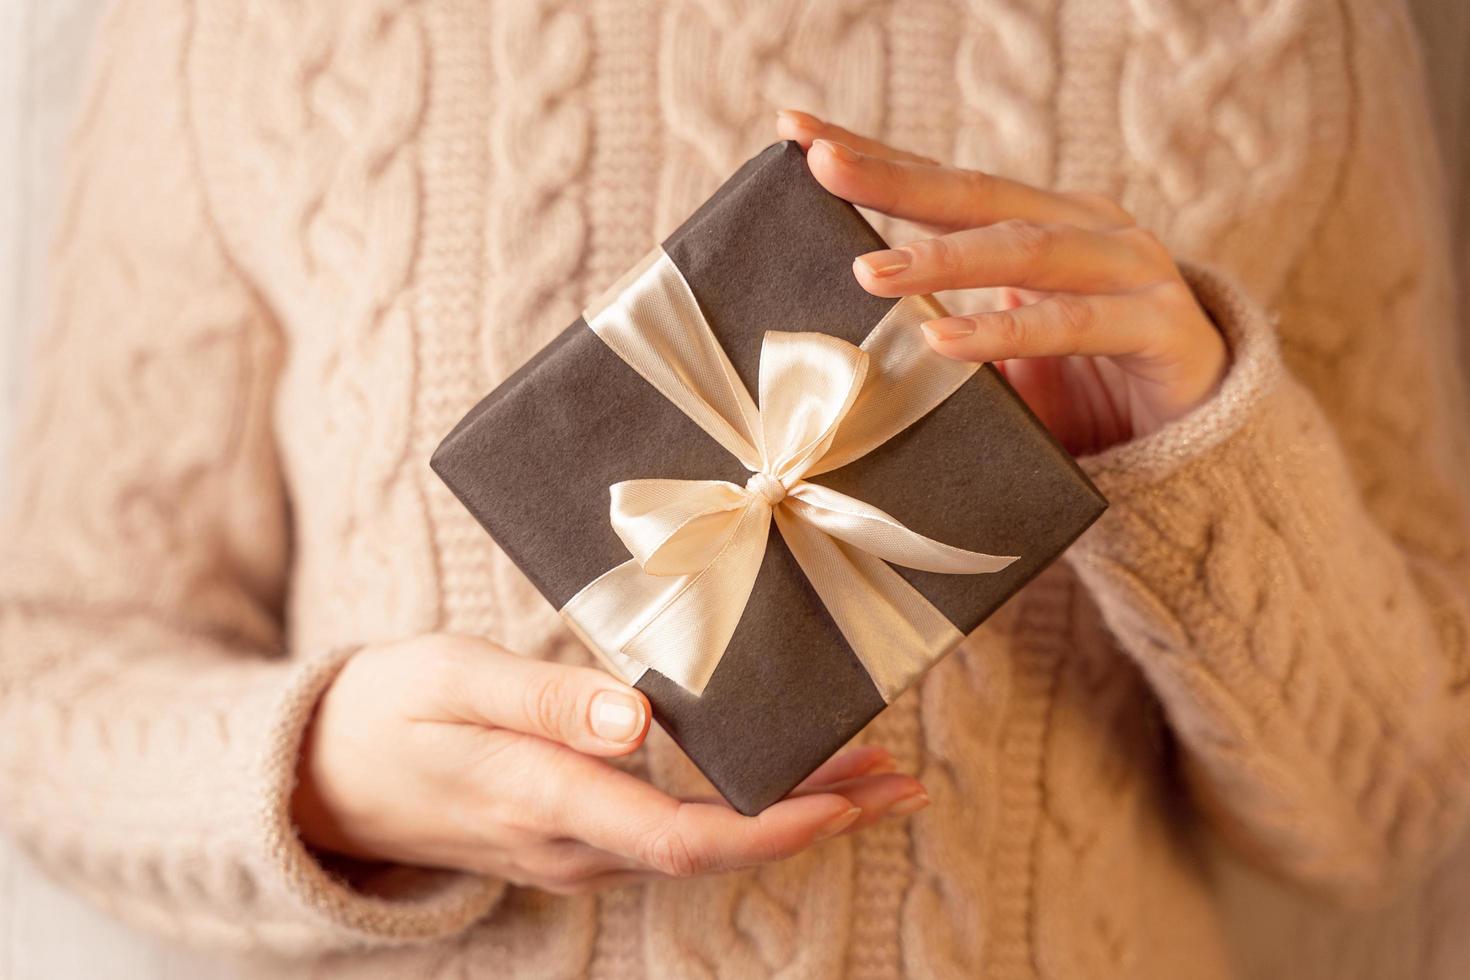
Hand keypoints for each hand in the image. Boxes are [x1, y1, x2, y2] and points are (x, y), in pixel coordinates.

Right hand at [292, 633, 927, 894]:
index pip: (686, 837)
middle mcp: (571, 845)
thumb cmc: (384, 710)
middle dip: (816, 820)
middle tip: (902, 782)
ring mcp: (570, 851)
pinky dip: (738, 810)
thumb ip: (541, 698)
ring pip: (700, 847)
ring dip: (786, 815)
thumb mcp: (449, 680)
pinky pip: (670, 835)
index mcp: (546, 801)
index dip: (779, 825)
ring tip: (866, 774)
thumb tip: (638, 723)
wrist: (319, 773)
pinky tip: (771, 780)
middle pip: (715, 851)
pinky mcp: (568, 838)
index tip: (856, 792)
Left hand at [775, 109, 1228, 455]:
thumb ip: (941, 327)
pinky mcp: (1160, 327)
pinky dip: (1006, 332)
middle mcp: (1083, 226)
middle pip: (976, 193)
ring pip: (1026, 249)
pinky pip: (1073, 326)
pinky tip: (944, 339)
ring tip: (872, 272)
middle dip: (894, 177)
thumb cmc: (1085, 390)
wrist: (1197, 435)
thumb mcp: (1000, 352)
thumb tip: (839, 336)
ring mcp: (1129, 269)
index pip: (942, 181)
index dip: (873, 154)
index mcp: (1040, 219)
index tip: (795, 128)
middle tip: (820, 163)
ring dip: (945, 257)